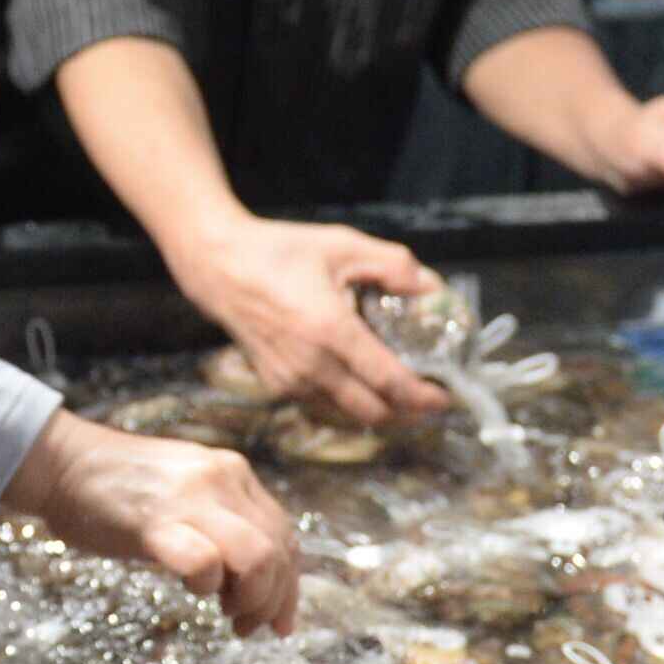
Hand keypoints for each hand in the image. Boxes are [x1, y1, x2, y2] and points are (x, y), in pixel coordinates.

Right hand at [4, 411, 299, 632]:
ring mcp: (190, 499)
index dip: (289, 587)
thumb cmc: (118, 488)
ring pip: (256, 558)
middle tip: (245, 626)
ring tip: (225, 614)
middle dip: (272, 601)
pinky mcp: (155, 522)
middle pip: (278, 552)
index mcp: (234, 473)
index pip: (285, 536)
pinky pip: (204, 562)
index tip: (280, 623)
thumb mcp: (187, 495)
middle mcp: (222, 479)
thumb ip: (223, 523)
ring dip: (249, 599)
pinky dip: (205, 585)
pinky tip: (191, 589)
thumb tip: (254, 579)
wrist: (62, 463)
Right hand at [169, 213, 443, 429]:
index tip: (446, 397)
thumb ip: (393, 265)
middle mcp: (311, 366)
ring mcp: (290, 381)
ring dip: (378, 414)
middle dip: (407, 414)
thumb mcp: (342, 246)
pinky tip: (363, 390)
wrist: (218, 266)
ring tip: (401, 398)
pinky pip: (323, 409)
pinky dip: (349, 408)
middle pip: (372, 413)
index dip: (423, 397)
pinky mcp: (276, 385)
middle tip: (429, 400)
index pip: (389, 382)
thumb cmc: (279, 252)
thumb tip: (431, 287)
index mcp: (332, 332)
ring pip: (347, 417)